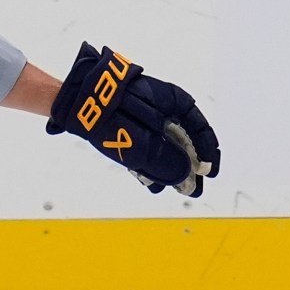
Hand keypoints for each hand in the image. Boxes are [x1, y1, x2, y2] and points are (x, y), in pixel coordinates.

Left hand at [46, 44, 221, 196]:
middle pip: (186, 140)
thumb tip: (184, 177)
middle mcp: (166, 110)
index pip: (200, 129)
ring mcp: (150, 119)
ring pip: (168, 146)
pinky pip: (150, 148)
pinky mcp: (135, 129)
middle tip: (193, 190)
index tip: (210, 173)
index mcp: (176, 102)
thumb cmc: (113, 113)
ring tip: (174, 188)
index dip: (209, 153)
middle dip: (190, 167)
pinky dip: (154, 165)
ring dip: (172, 169)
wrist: (79, 99)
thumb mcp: (141, 140)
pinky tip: (155, 182)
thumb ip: (163, 160)